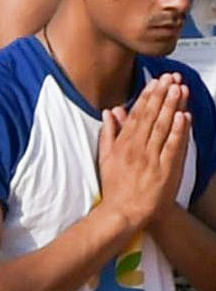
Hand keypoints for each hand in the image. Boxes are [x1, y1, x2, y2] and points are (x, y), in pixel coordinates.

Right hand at [98, 75, 189, 237]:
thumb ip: (108, 134)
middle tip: (170, 78)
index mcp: (122, 145)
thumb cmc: (115, 187)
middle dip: (161, 96)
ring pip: (163, 127)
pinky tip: (183, 115)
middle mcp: (136, 149)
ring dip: (171, 106)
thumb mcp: (106, 158)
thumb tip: (109, 113)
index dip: (147, 97)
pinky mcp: (164, 169)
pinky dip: (178, 130)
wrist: (123, 213)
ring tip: (179, 88)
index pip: (136, 116)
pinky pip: (172, 146)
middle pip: (151, 117)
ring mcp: (151, 158)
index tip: (155, 82)